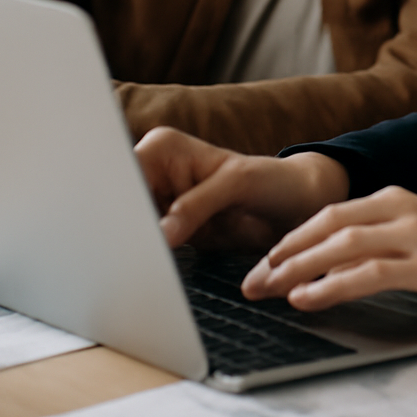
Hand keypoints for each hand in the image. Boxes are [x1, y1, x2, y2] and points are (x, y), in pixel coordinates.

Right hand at [133, 127, 348, 249]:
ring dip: (137, 247)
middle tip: (130, 254)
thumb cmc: (273, 181)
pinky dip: (151, 258)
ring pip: (130, 230)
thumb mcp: (237, 184)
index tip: (123, 229)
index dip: (120, 204)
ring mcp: (159, 204)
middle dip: (125, 229)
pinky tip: (154, 268)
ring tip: (141, 263)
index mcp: (162, 148)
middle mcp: (154, 173)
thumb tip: (161, 234)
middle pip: (121, 206)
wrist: (296, 208)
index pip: (125, 176)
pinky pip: (149, 247)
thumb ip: (196, 205)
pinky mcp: (169, 232)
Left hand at [241, 185, 416, 316]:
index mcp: (400, 198)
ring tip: (265, 289)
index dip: (291, 237)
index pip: (330, 212)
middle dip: (281, 252)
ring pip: (340, 244)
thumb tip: (344, 265)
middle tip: (249, 279)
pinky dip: (331, 284)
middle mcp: (403, 208)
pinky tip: (307, 297)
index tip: (263, 262)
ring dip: (295, 268)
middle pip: (325, 223)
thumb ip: (390, 243)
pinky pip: (369, 272)